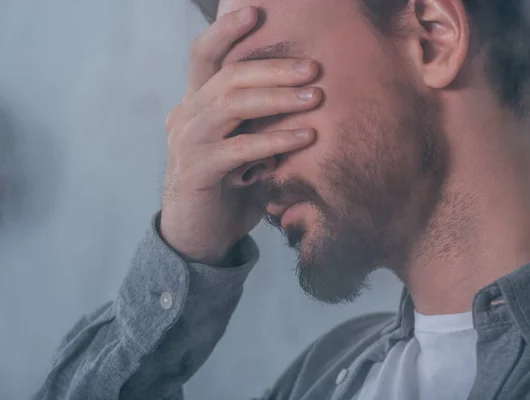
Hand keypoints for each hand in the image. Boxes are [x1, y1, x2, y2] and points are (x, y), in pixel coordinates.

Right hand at [160, 6, 321, 263]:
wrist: (200, 234)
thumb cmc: (229, 186)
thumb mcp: (243, 146)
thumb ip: (258, 122)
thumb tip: (306, 94)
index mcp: (196, 104)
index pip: (204, 56)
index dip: (226, 31)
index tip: (255, 11)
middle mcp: (186, 115)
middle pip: (228, 77)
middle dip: (274, 68)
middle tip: (314, 68)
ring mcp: (188, 142)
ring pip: (232, 104)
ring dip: (278, 98)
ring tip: (316, 96)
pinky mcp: (197, 171)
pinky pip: (240, 148)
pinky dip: (275, 139)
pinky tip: (307, 136)